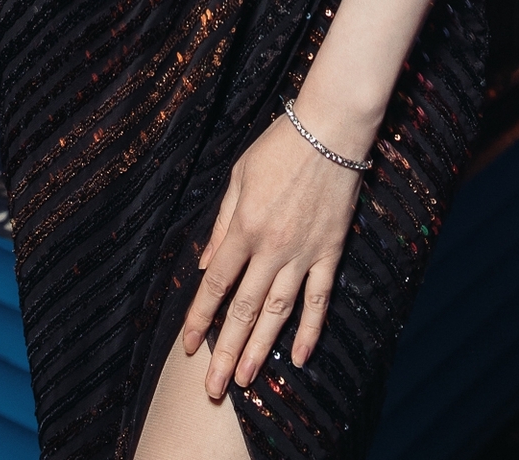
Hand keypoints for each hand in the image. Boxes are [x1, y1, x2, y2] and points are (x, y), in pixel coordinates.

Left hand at [182, 109, 365, 398]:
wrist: (330, 129)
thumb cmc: (279, 146)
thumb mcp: (238, 177)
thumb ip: (222, 223)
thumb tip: (207, 264)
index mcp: (244, 227)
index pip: (216, 285)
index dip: (200, 318)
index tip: (188, 346)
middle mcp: (271, 248)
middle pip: (244, 310)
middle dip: (225, 351)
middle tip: (212, 388)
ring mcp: (303, 253)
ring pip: (278, 312)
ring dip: (259, 349)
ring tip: (245, 381)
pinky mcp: (330, 251)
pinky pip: (319, 298)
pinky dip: (309, 329)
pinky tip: (298, 356)